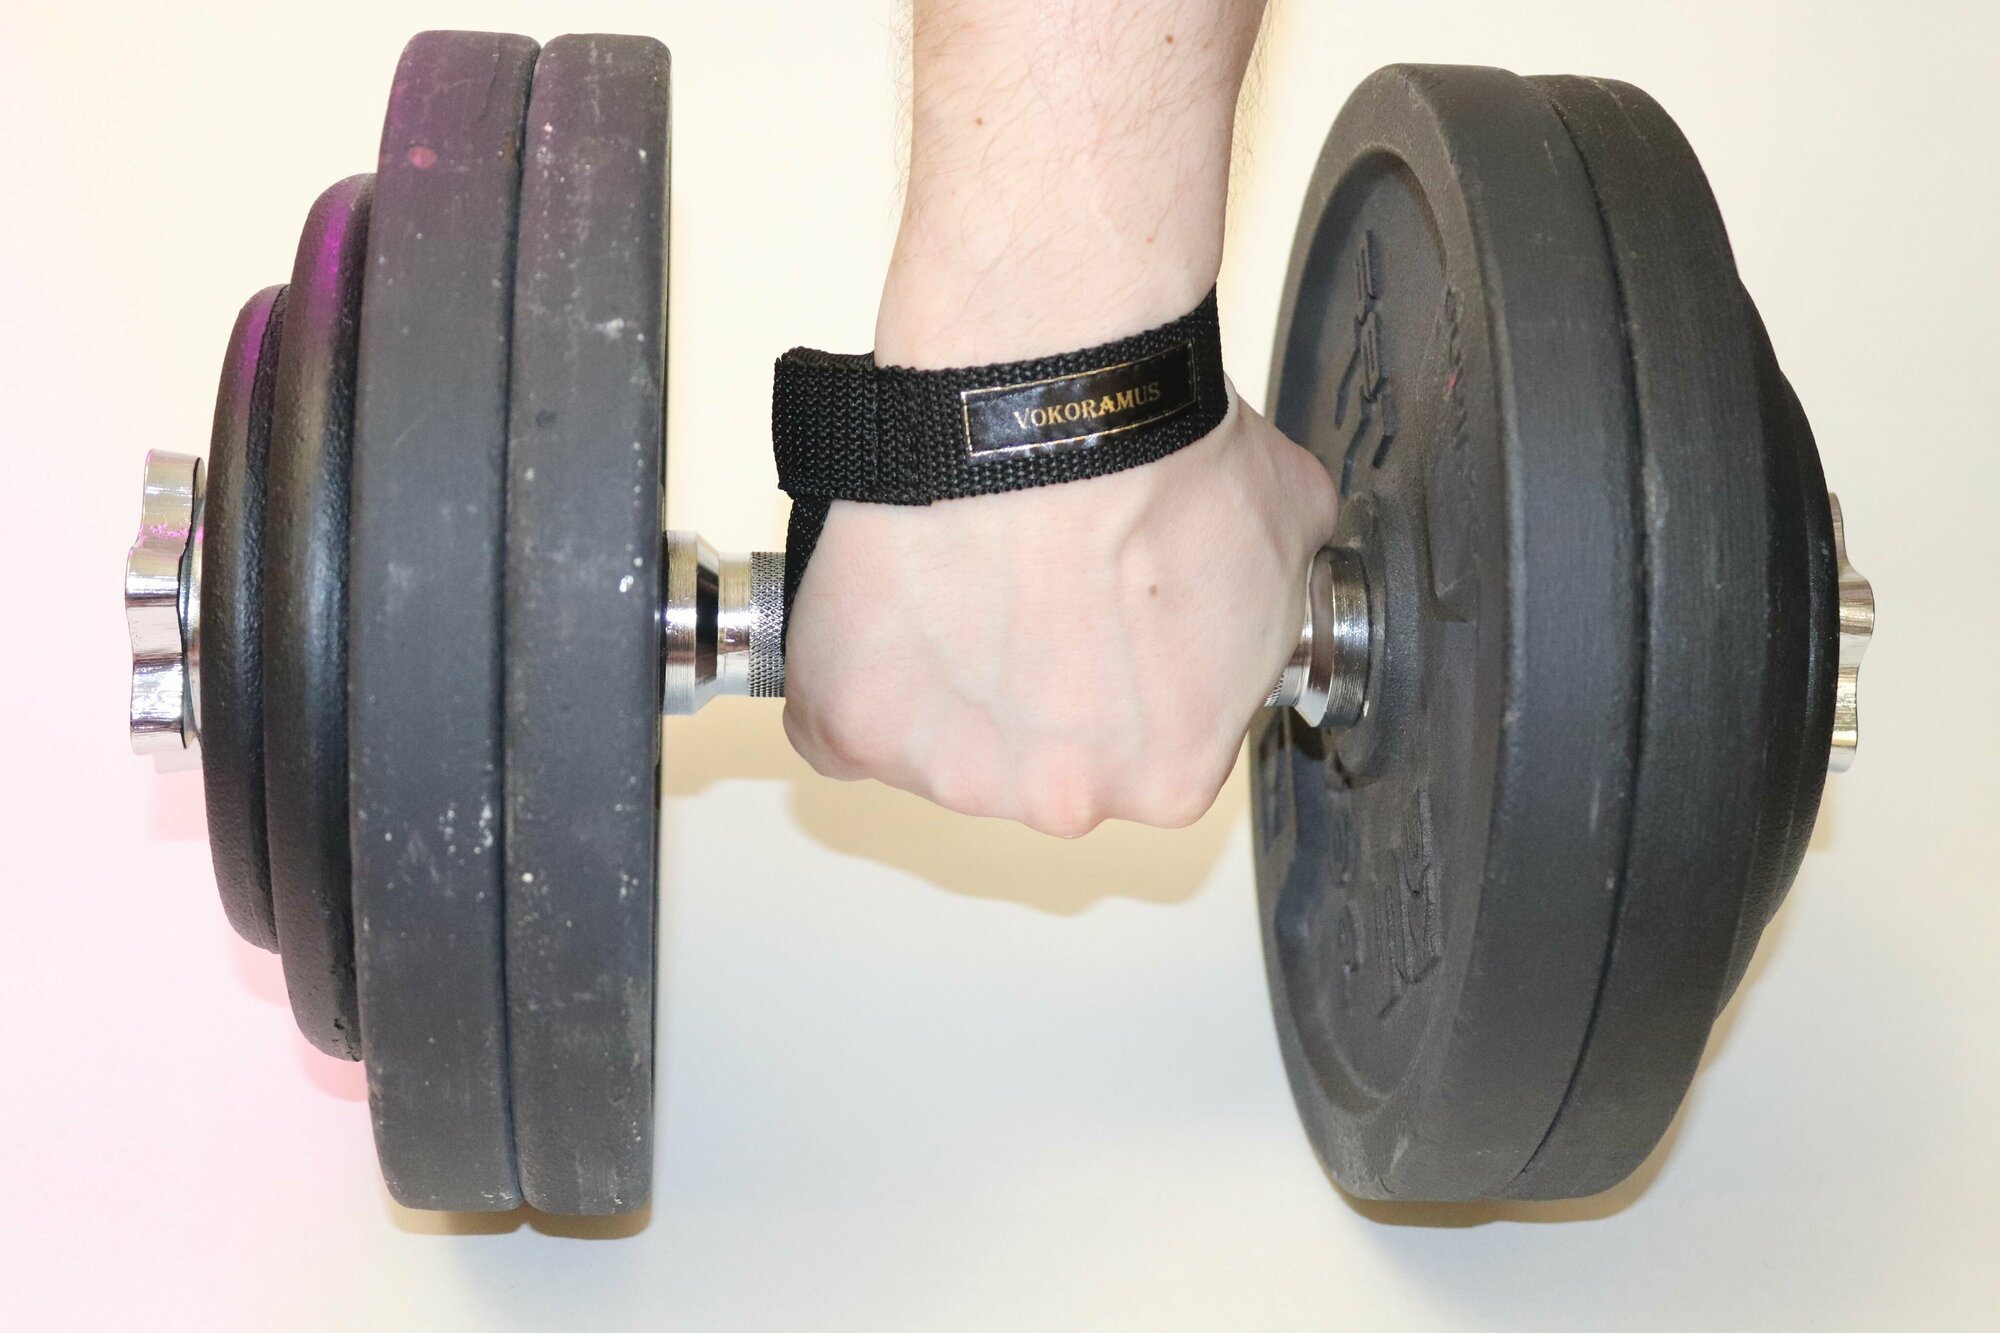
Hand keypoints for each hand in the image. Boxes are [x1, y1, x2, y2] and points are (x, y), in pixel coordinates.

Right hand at [781, 396, 1336, 835]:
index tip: (1102, 628)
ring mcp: (947, 768)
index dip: (1121, 684)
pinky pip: (832, 724)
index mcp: (1166, 776)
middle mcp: (1059, 798)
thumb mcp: (1286, 540)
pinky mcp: (851, 721)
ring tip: (957, 579)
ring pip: (931, 747)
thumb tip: (1260, 595)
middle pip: (1034, 768)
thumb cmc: (1157, 459)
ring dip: (938, 684)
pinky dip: (848, 676)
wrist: (1048, 395)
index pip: (1137, 759)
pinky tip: (885, 610)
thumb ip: (1268, 614)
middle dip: (1032, 693)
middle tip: (1028, 596)